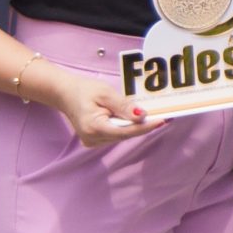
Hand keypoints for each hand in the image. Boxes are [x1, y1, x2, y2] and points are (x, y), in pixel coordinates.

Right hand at [45, 68, 164, 146]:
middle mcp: (93, 139)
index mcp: (93, 127)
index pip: (125, 131)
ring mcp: (93, 142)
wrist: (66, 94)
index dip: (145, 127)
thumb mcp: (105, 93)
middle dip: (145, 126)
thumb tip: (142, 115)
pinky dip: (127, 126)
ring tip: (155, 116)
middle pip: (125, 134)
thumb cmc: (84, 90)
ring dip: (137, 126)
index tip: (162, 120)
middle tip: (166, 116)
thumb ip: (123, 106)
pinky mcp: (96, 140)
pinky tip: (137, 118)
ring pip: (122, 135)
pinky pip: (117, 134)